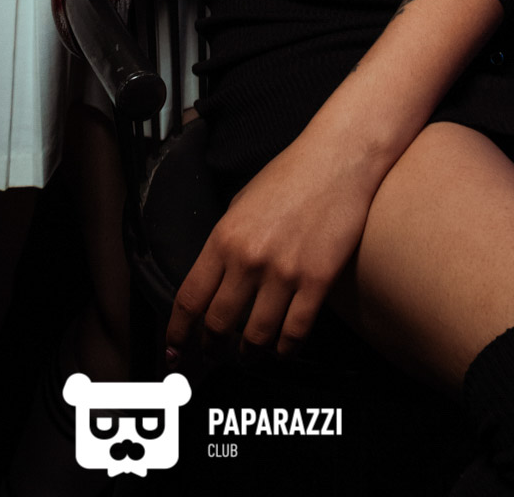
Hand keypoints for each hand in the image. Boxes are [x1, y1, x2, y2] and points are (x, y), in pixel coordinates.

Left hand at [166, 130, 376, 361]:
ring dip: (249, 354)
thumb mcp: (241, 203)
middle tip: (216, 352)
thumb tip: (215, 281)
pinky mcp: (317, 280)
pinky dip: (285, 349)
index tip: (175, 351)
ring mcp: (284, 271)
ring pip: (256, 337)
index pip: (189, 298)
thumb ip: (226, 243)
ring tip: (250, 354)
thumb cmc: (290, 176)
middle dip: (213, 347)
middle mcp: (249, 258)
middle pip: (219, 324)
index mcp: (223, 237)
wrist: (337, 159)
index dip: (178, 332)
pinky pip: (295, 332)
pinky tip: (282, 348)